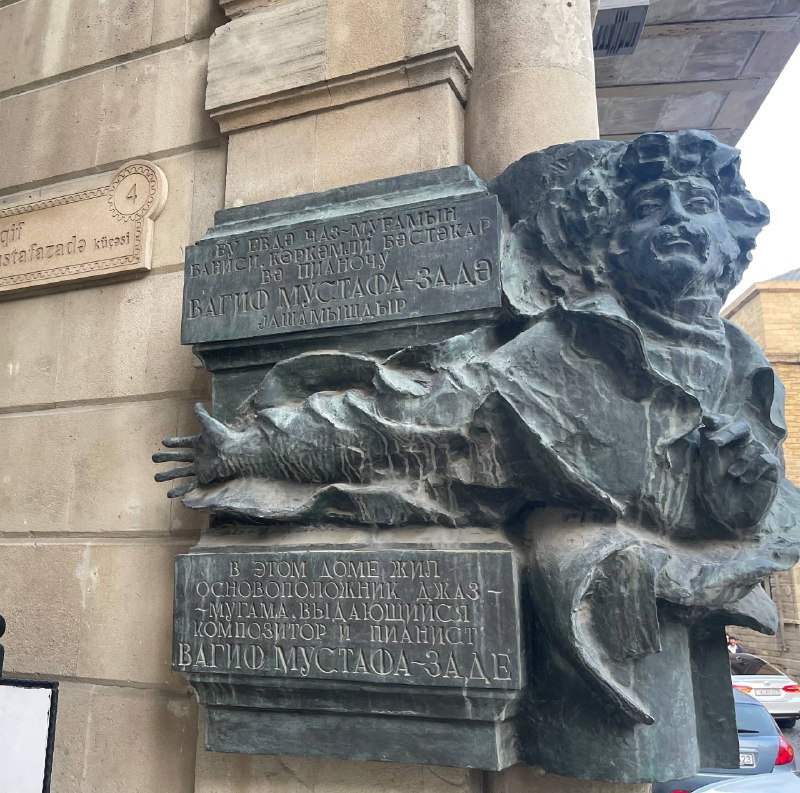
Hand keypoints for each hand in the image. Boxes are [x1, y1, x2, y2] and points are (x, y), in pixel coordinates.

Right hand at [152, 403, 246, 497]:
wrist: (234, 452)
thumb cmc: (224, 437)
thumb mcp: (210, 424)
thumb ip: (202, 415)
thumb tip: (197, 403)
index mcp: (200, 443)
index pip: (184, 443)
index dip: (174, 442)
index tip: (164, 442)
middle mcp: (199, 456)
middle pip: (179, 457)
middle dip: (166, 458)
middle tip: (153, 458)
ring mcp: (200, 467)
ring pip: (180, 472)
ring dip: (168, 475)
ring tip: (155, 478)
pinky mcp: (204, 477)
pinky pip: (189, 485)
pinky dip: (180, 490)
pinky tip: (170, 494)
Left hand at [698, 413, 780, 533]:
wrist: (732, 518)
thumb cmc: (717, 495)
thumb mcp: (708, 472)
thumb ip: (708, 451)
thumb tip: (705, 427)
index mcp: (724, 445)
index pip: (724, 424)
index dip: (718, 419)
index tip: (707, 420)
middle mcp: (741, 447)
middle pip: (742, 427)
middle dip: (728, 432)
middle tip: (715, 442)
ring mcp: (757, 456)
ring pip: (754, 444)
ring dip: (741, 460)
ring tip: (732, 475)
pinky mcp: (771, 468)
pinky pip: (766, 459)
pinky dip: (754, 469)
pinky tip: (745, 481)